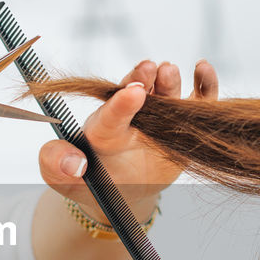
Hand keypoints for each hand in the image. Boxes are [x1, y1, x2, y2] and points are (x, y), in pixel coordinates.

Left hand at [37, 59, 218, 223]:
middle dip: (144, 78)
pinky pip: (196, 102)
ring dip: (169, 81)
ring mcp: (159, 118)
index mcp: (102, 129)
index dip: (121, 103)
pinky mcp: (182, 124)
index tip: (132, 92)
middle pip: (139, 92)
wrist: (120, 191)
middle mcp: (131, 117)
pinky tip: (203, 70)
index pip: (109, 114)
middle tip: (149, 68)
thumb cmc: (90, 181)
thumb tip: (74, 163)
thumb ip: (56, 164)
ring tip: (169, 70)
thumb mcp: (61, 176)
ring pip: (167, 94)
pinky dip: (203, 85)